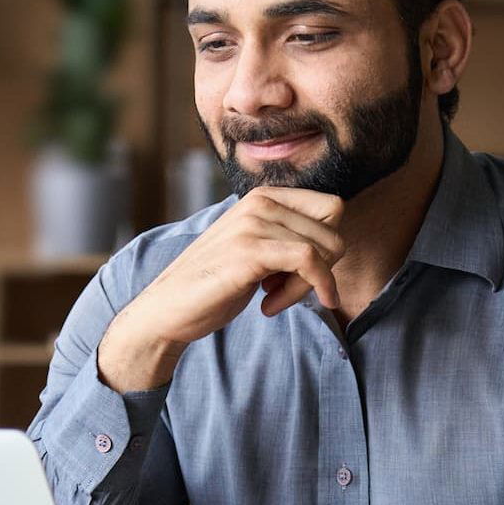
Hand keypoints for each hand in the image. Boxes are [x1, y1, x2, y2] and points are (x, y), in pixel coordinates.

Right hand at [97, 187, 344, 390]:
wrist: (167, 308)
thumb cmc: (214, 283)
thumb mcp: (255, 248)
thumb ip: (287, 237)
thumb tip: (335, 243)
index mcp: (263, 197)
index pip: (331, 208)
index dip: (327, 245)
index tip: (301, 273)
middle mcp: (260, 202)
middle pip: (333, 230)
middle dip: (322, 268)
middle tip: (287, 291)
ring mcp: (254, 224)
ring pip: (323, 249)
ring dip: (307, 286)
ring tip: (272, 300)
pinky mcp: (250, 251)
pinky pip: (310, 262)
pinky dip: (308, 290)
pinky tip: (271, 308)